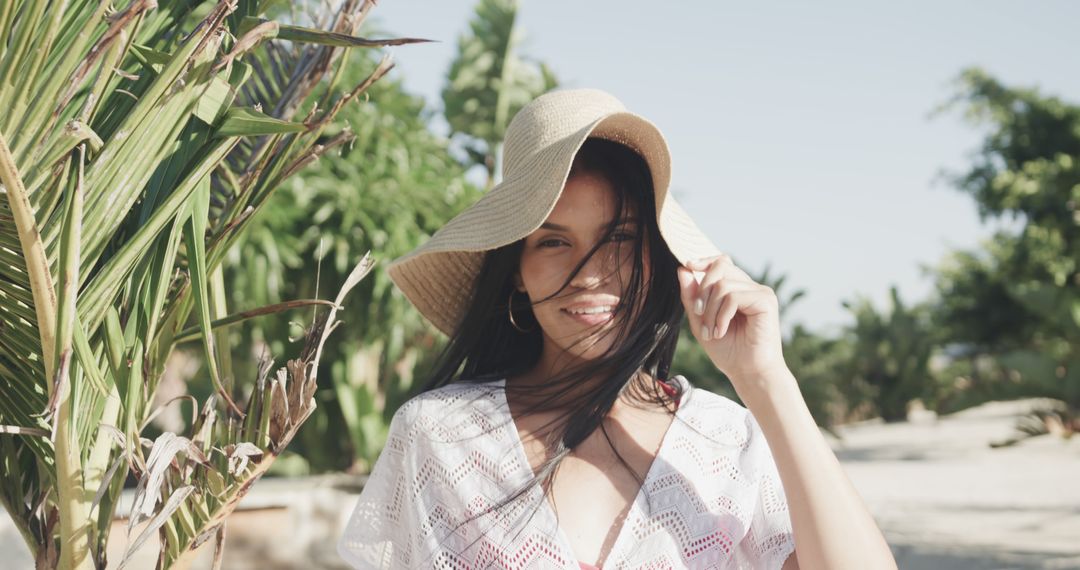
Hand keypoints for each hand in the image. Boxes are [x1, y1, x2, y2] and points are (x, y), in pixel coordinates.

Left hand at [675, 254, 788, 391]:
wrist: (748, 373)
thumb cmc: (728, 351)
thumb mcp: (700, 322)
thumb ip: (691, 297)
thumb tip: (683, 270)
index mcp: (738, 289)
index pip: (721, 262)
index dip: (704, 261)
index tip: (688, 266)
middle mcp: (750, 287)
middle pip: (720, 267)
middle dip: (702, 290)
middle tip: (698, 314)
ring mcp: (760, 292)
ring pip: (723, 285)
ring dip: (711, 310)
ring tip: (712, 332)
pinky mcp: (766, 301)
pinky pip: (733, 296)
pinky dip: (722, 315)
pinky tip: (722, 331)